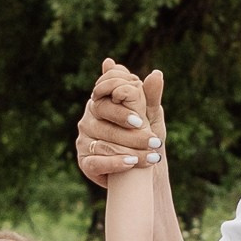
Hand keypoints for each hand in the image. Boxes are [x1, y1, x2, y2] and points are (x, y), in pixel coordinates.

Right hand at [75, 57, 162, 187]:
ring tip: (151, 155)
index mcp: (101, 101)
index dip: (120, 107)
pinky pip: (96, 162)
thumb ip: (150, 96)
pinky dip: (115, 163)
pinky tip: (131, 163)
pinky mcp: (85, 162)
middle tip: (151, 140)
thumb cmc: (145, 135)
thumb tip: (156, 73)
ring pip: (103, 143)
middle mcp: (88, 119)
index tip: (139, 119)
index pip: (103, 94)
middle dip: (129, 131)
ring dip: (130, 150)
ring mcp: (84, 140)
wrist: (143, 167)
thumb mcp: (151, 115)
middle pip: (104, 121)